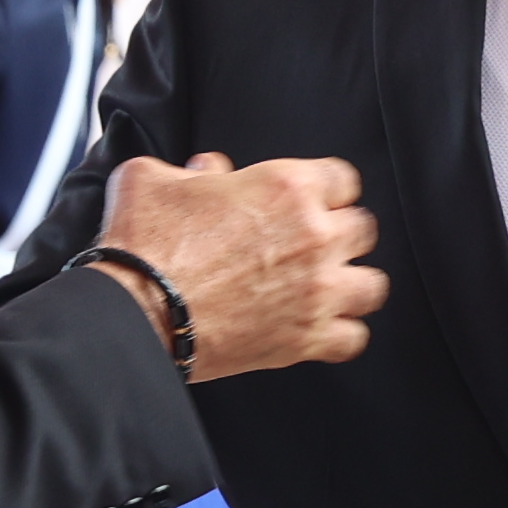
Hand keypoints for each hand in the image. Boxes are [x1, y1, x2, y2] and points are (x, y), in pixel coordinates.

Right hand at [92, 150, 382, 378]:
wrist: (135, 310)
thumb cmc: (144, 243)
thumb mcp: (154, 177)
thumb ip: (191, 168)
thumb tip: (209, 171)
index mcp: (287, 187)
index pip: (343, 178)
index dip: (325, 189)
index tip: (311, 200)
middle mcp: (314, 236)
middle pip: (364, 229)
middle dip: (342, 233)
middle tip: (315, 244)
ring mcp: (317, 291)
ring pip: (372, 285)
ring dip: (352, 284)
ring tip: (329, 287)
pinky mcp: (306, 339)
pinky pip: (354, 338)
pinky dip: (341, 335)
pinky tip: (321, 330)